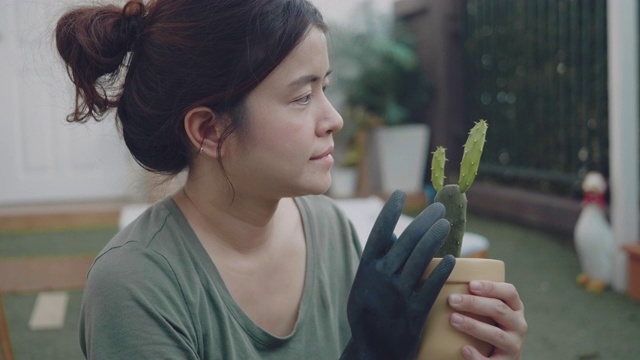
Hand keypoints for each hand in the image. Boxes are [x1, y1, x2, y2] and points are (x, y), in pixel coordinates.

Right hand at [341, 191, 455, 359]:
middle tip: (438, 208)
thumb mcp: (362, 286)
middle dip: (424, 220)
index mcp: (366, 269)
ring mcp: (398, 295)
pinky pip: (431, 286)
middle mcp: (381, 278)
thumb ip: (376, 262)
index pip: (378, 232)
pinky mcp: (415, 312)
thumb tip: (392, 233)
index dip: (390, 211)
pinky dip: (442, 270)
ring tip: (445, 223)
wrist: (373, 351)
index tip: (399, 193)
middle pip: (406, 241)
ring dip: (435, 237)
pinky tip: (452, 258)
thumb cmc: (368, 315)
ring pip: (421, 258)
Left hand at [447, 281, 526, 359]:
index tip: (471, 285)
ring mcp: (514, 345)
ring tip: (454, 319)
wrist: (503, 358)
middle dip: (474, 303)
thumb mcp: (493, 313)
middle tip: (453, 300)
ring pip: (496, 334)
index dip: (491, 287)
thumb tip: (452, 288)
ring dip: (473, 326)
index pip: (509, 292)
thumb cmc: (493, 328)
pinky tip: (464, 349)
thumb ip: (481, 300)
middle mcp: (518, 325)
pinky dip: (478, 356)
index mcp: (515, 309)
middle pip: (499, 310)